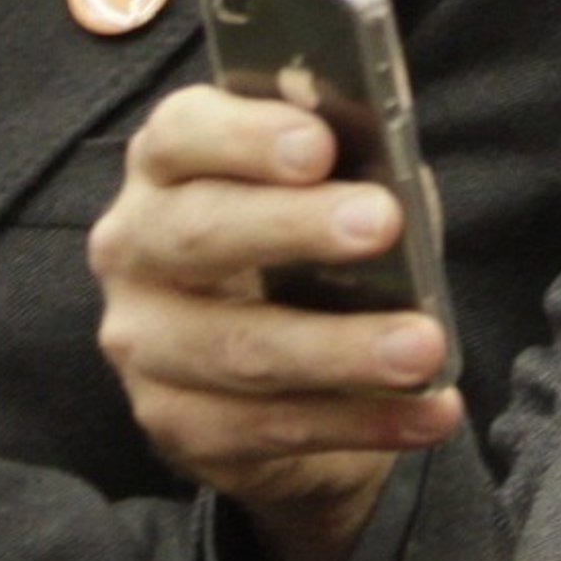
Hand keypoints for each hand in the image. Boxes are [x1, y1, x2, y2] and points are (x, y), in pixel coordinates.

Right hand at [89, 86, 460, 560]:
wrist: (271, 371)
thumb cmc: (298, 251)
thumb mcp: (317, 192)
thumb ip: (350, 170)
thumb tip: (398, 175)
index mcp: (164, 165)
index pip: (181, 133)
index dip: (246, 135)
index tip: (319, 142)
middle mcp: (135, 244)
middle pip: (200, 230)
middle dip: (295, 226)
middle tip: (381, 222)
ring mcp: (144, 339)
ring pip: (239, 346)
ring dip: (342, 348)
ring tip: (422, 345)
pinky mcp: (173, 421)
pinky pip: (269, 427)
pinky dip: (360, 421)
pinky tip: (425, 410)